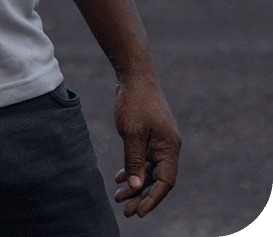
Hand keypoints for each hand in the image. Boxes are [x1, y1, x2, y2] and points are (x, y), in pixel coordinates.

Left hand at [113, 76, 180, 216]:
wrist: (134, 77)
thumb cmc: (135, 102)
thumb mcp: (132, 133)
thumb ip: (134, 160)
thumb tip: (137, 187)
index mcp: (170, 148)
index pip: (165, 182)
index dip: (153, 199)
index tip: (140, 212)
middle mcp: (168, 148)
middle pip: (157, 180)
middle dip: (142, 197)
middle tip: (126, 211)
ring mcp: (159, 142)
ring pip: (149, 171)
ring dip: (136, 185)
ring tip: (120, 199)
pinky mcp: (149, 137)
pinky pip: (143, 159)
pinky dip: (133, 169)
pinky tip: (121, 178)